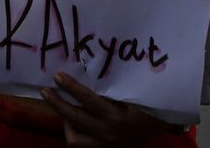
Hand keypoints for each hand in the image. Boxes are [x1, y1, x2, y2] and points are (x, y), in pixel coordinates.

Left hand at [41, 73, 176, 146]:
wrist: (163, 123)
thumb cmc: (149, 102)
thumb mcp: (133, 92)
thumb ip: (111, 87)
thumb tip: (86, 69)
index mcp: (117, 117)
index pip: (88, 100)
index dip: (71, 88)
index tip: (58, 76)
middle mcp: (109, 133)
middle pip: (75, 118)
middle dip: (58, 103)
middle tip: (46, 90)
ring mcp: (106, 144)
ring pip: (74, 138)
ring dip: (65, 121)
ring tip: (60, 105)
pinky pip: (81, 144)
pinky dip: (74, 132)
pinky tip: (73, 120)